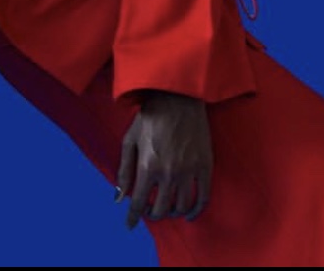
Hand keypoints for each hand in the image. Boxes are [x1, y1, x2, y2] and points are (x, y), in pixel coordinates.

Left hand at [115, 90, 211, 228]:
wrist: (177, 98)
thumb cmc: (150, 117)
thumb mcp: (130, 140)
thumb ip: (124, 170)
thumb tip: (118, 197)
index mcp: (148, 165)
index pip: (139, 202)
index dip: (133, 217)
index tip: (130, 225)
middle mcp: (169, 172)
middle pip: (162, 209)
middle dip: (153, 214)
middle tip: (150, 211)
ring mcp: (189, 170)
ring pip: (182, 206)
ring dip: (173, 213)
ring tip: (167, 209)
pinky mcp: (205, 166)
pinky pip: (203, 197)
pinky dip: (196, 210)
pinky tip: (189, 213)